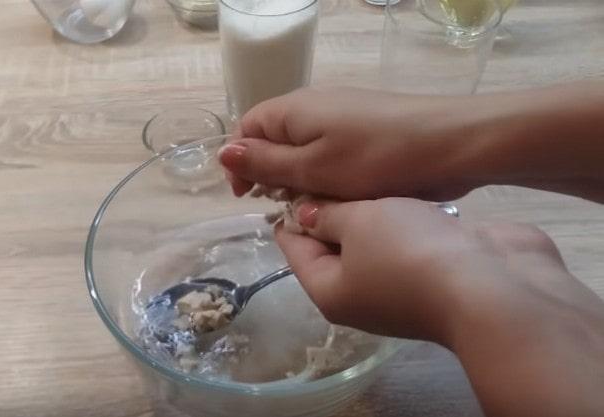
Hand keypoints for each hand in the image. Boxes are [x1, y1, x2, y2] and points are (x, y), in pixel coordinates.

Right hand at [220, 87, 477, 200]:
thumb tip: (224, 152)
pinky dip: (326, 176)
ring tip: (312, 207)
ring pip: (304, 150)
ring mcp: (344, 117)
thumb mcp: (312, 168)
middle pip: (274, 139)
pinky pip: (331, 153)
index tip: (249, 198)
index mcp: (294, 109)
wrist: (451, 145)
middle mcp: (314, 106)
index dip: (241, 163)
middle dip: (271, 174)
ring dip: (299, 179)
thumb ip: (266, 162)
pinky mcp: (367, 131)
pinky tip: (339, 197)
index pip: (247, 128)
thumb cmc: (375, 158)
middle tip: (283, 207)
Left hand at [278, 197, 603, 416]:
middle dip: (329, 208)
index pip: (294, 249)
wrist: (492, 285)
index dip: (288, 212)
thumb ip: (327, 214)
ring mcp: (401, 285)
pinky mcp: (436, 271)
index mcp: (329, 291)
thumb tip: (303, 214)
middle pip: (333, 245)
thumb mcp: (357, 223)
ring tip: (360, 169)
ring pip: (372, 241)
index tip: (287, 176)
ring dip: (368, 211)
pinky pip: (406, 240)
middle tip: (325, 162)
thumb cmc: (408, 252)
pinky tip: (400, 190)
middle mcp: (361, 295)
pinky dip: (401, 218)